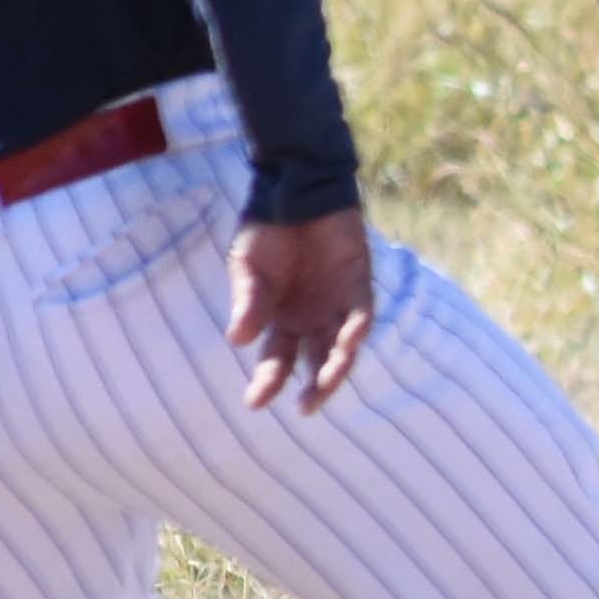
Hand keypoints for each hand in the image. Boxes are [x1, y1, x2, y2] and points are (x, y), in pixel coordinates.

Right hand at [228, 207, 374, 413]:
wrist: (293, 190)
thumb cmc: (266, 231)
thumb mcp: (248, 267)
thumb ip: (248, 301)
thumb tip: (238, 341)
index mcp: (281, 321)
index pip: (276, 360)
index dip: (267, 382)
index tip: (254, 402)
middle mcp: (311, 319)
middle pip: (315, 362)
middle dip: (314, 387)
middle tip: (306, 407)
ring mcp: (336, 304)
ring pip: (342, 346)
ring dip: (337, 366)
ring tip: (327, 382)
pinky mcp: (358, 283)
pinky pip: (361, 312)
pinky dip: (356, 327)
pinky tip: (349, 339)